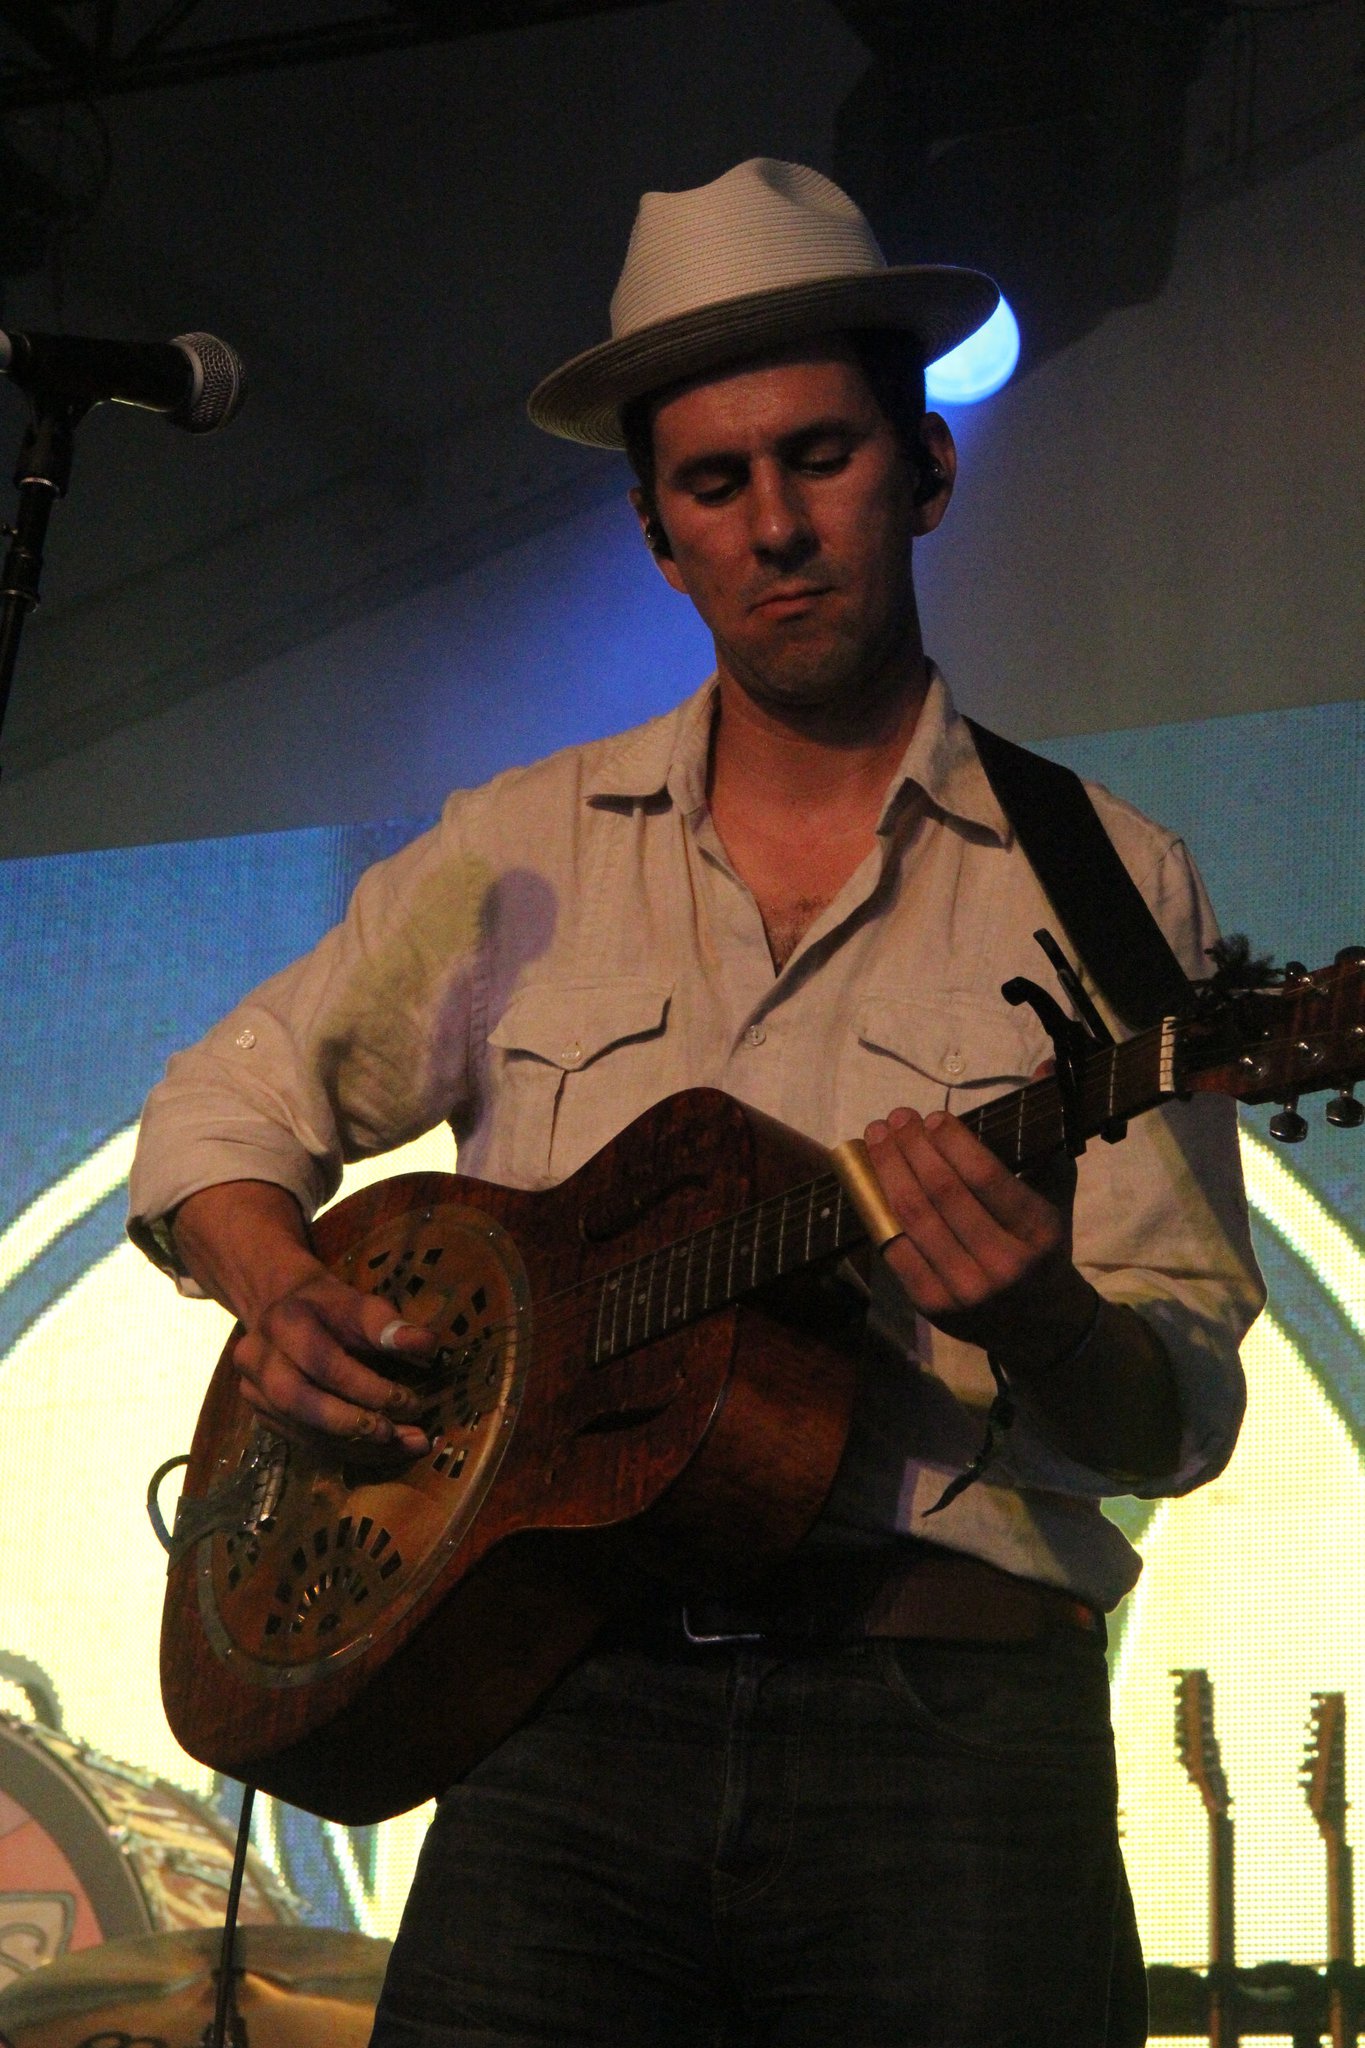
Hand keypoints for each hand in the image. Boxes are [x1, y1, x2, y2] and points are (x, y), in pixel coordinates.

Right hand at [232, 1268, 437, 1456]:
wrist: (286, 1313)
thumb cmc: (331, 1309)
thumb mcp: (361, 1305)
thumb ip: (390, 1325)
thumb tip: (428, 1345)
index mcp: (284, 1323)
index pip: (322, 1362)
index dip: (366, 1387)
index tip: (408, 1401)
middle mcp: (257, 1359)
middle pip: (298, 1401)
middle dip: (349, 1423)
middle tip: (395, 1433)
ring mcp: (254, 1391)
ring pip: (301, 1430)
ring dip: (356, 1446)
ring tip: (404, 1446)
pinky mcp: (263, 1416)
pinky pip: (304, 1443)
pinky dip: (347, 1451)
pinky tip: (384, 1452)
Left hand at [863, 1101, 1093, 1364]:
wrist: (1042, 1324)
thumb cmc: (1044, 1245)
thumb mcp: (1056, 1191)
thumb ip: (1046, 1132)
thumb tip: (1044, 1067)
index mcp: (1037, 1230)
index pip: (985, 1177)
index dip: (952, 1141)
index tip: (933, 1116)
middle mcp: (1002, 1263)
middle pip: (942, 1194)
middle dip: (912, 1147)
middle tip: (896, 1118)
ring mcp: (965, 1289)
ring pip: (913, 1218)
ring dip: (888, 1170)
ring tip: (877, 1138)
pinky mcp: (933, 1306)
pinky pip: (895, 1249)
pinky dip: (877, 1210)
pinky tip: (869, 1180)